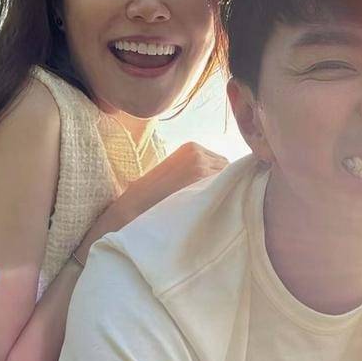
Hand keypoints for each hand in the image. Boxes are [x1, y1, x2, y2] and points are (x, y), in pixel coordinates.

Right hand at [74, 143, 228, 262]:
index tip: (209, 195)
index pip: (221, 162)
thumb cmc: (151, 199)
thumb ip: (194, 171)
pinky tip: (209, 212)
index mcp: (192, 147)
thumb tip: (226, 181)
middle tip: (209, 204)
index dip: (218, 180)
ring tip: (207, 210)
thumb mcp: (172, 174)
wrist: (130, 211)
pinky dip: (223, 201)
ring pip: (231, 181)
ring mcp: (204, 167)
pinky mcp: (204, 183)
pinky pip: (227, 191)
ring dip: (224, 194)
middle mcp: (200, 153)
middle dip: (223, 186)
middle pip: (228, 170)